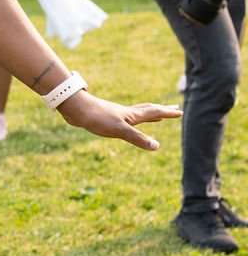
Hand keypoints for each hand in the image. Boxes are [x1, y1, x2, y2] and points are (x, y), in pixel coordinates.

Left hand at [56, 89, 181, 150]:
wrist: (75, 108)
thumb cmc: (97, 118)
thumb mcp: (119, 130)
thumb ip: (137, 138)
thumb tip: (157, 146)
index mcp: (132, 115)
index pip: (154, 112)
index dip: (167, 113)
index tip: (180, 112)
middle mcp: (126, 113)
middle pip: (149, 109)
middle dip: (162, 110)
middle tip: (174, 109)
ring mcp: (116, 114)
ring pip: (138, 113)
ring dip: (149, 114)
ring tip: (156, 116)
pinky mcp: (106, 118)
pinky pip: (126, 118)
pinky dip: (133, 119)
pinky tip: (127, 122)